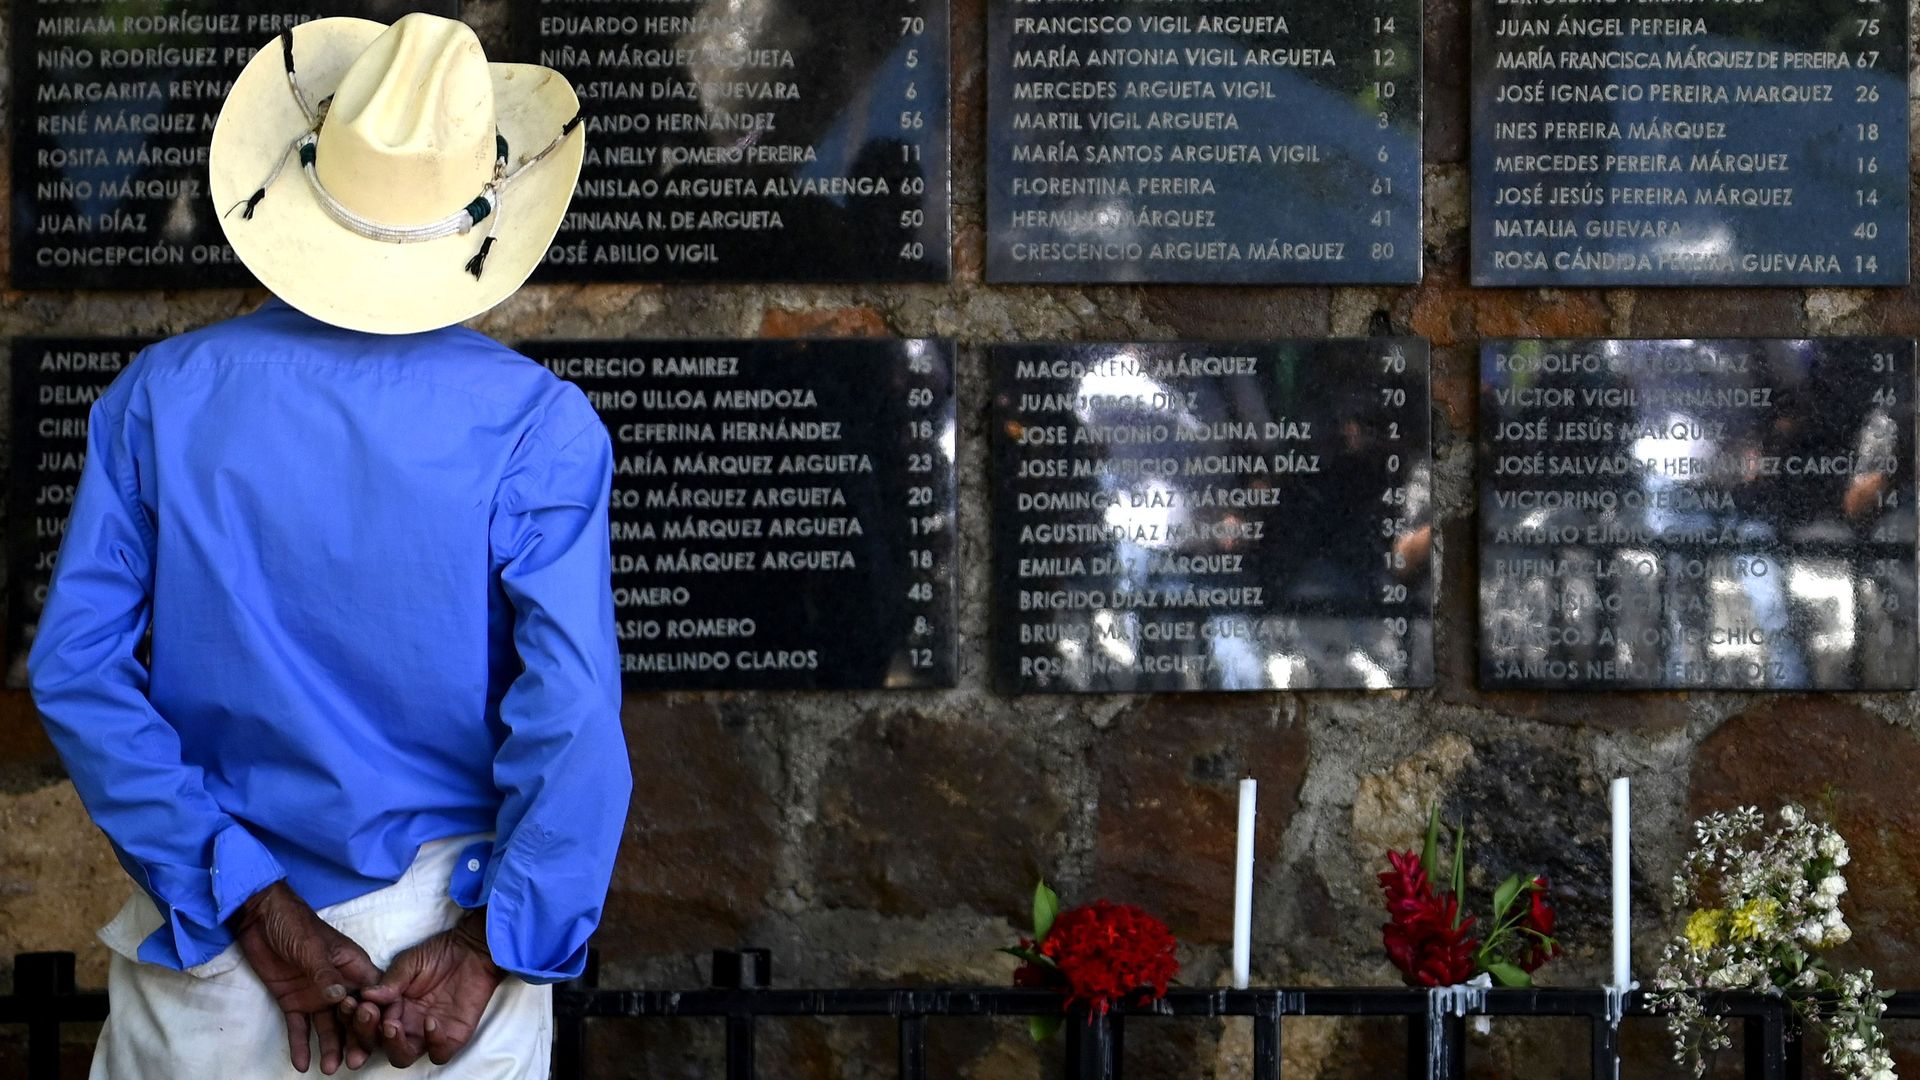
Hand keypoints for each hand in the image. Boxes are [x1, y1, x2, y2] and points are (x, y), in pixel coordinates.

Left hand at [232, 881, 382, 1073]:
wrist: (259, 918)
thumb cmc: (295, 924)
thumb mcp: (312, 946)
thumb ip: (325, 973)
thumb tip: (341, 999)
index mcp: (352, 967)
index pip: (373, 995)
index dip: (380, 1015)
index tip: (383, 1036)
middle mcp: (339, 985)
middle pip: (353, 1017)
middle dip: (356, 1039)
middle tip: (355, 1062)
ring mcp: (316, 995)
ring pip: (329, 1026)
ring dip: (330, 1047)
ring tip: (329, 1068)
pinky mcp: (293, 1001)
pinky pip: (299, 1027)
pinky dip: (301, 1045)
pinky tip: (302, 1064)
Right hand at [355, 908, 503, 1067]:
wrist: (472, 949)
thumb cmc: (438, 954)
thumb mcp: (409, 963)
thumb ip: (390, 981)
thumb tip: (366, 996)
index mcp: (388, 1009)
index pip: (364, 1025)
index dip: (354, 1019)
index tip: (350, 1004)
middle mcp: (404, 1025)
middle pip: (378, 1045)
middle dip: (367, 1034)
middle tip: (367, 1015)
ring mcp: (426, 1033)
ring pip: (403, 1056)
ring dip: (394, 1045)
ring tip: (391, 1026)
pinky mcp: (452, 1036)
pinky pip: (439, 1053)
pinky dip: (433, 1043)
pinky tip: (430, 1021)